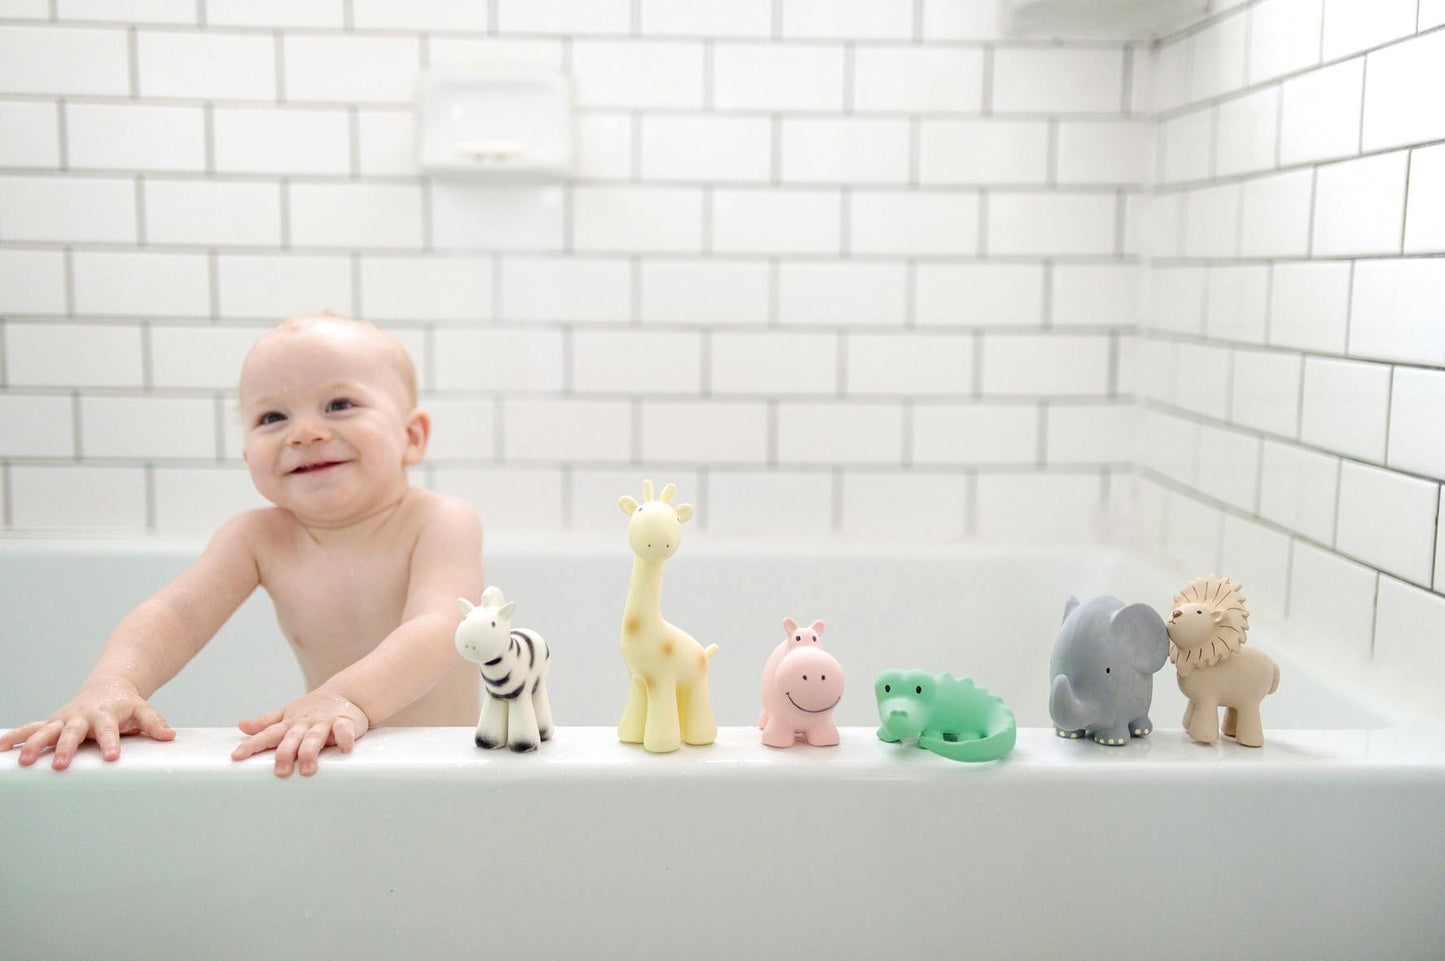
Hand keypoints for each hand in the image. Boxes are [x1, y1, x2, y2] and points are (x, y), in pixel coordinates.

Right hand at [0, 677, 174, 769]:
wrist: (108, 686)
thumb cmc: (125, 704)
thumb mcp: (142, 710)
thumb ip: (153, 723)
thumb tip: (168, 736)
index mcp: (105, 714)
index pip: (109, 730)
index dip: (110, 743)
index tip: (112, 757)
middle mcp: (81, 717)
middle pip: (72, 732)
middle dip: (66, 748)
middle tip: (62, 765)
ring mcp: (64, 719)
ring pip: (45, 731)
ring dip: (34, 745)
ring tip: (24, 761)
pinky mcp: (52, 722)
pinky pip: (30, 729)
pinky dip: (14, 737)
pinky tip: (0, 748)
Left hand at [231, 692, 369, 776]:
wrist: (345, 694)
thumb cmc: (313, 709)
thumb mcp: (287, 714)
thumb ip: (266, 722)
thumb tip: (242, 726)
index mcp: (289, 723)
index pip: (267, 735)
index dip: (252, 745)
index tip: (237, 756)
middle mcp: (304, 723)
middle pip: (291, 739)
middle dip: (285, 754)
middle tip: (281, 772)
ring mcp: (324, 723)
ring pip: (315, 738)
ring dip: (310, 752)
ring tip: (308, 770)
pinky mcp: (345, 722)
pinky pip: (344, 731)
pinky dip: (344, 738)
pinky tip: (344, 748)